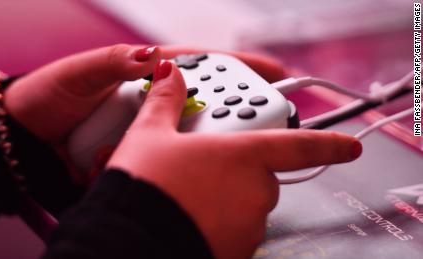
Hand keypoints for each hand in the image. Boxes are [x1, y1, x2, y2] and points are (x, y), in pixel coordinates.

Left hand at [3, 44, 284, 181]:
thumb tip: (156, 59)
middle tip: (260, 122)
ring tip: (221, 151)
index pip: (202, 64)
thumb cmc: (52, 95)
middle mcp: (155, 100)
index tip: (274, 73)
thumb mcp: (82, 72)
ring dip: (209, 141)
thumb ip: (116, 63)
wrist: (28, 141)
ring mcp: (151, 129)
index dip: (241, 66)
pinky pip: (168, 157)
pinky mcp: (143, 154)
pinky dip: (179, 162)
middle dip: (236, 110)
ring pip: (193, 134)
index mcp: (147, 71)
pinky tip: (186, 168)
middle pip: (208, 101)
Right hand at [106, 60, 361, 258]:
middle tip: (202, 167)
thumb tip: (169, 76)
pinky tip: (191, 217)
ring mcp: (249, 224)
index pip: (299, 145)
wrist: (128, 238)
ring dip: (227, 198)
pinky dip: (220, 223)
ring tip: (189, 195)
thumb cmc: (145, 186)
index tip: (351, 147)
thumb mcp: (149, 135)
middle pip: (262, 175)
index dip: (329, 143)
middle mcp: (255, 191)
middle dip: (238, 170)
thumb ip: (166, 102)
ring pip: (247, 205)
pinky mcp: (237, 249)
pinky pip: (236, 230)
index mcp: (243, 155)